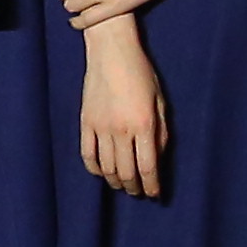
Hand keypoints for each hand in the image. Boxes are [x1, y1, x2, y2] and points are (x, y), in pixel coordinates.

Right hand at [77, 32, 169, 200]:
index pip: (147, 167)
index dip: (152, 185)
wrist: (112, 52)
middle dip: (133, 187)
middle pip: (126, 172)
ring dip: (115, 181)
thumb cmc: (141, 73)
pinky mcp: (85, 122)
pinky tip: (102, 172)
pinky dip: (94, 169)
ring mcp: (100, 127)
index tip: (154, 194)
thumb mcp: (160, 102)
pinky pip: (87, 154)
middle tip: (138, 192)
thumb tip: (157, 156)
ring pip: (106, 167)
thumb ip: (161, 131)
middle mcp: (121, 130)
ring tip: (121, 185)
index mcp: (144, 125)